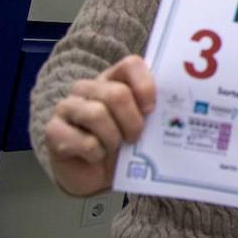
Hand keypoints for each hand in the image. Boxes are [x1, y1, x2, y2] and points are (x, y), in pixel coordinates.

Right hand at [42, 55, 155, 196]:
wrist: (95, 174)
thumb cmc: (122, 143)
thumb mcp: (143, 124)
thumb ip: (156, 110)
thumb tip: (184, 111)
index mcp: (114, 79)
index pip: (131, 64)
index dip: (145, 86)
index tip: (151, 109)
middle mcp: (88, 87)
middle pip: (116, 94)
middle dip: (132, 121)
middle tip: (135, 137)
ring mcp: (67, 107)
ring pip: (97, 115)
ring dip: (113, 138)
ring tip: (115, 147)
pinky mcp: (53, 130)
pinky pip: (82, 140)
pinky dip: (96, 153)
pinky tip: (96, 156)